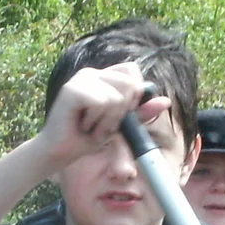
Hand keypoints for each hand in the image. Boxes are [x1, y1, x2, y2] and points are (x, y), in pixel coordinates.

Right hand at [36, 62, 169, 169]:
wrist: (59, 153)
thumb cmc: (86, 138)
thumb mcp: (120, 125)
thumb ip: (141, 112)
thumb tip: (166, 101)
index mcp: (103, 76)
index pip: (133, 72)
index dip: (134, 95)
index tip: (118, 115)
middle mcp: (92, 73)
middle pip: (130, 84)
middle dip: (122, 113)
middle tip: (102, 124)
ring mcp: (81, 79)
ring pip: (117, 97)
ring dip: (108, 121)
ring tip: (92, 127)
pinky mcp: (72, 89)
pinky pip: (102, 103)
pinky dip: (97, 121)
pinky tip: (83, 126)